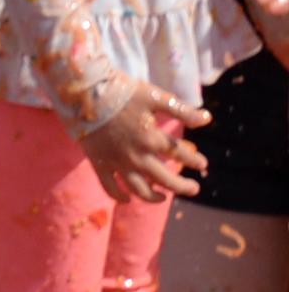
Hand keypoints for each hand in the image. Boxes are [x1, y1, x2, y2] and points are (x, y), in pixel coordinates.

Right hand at [76, 81, 208, 203]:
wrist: (84, 92)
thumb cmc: (121, 92)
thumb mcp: (154, 97)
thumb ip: (181, 110)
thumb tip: (207, 119)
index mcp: (153, 139)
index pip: (181, 155)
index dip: (195, 161)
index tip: (202, 164)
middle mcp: (138, 156)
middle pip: (166, 180)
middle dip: (183, 187)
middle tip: (193, 188)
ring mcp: (117, 162)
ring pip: (140, 190)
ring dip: (155, 197)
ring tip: (163, 197)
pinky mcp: (99, 163)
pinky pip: (110, 187)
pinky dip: (119, 196)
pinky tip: (127, 199)